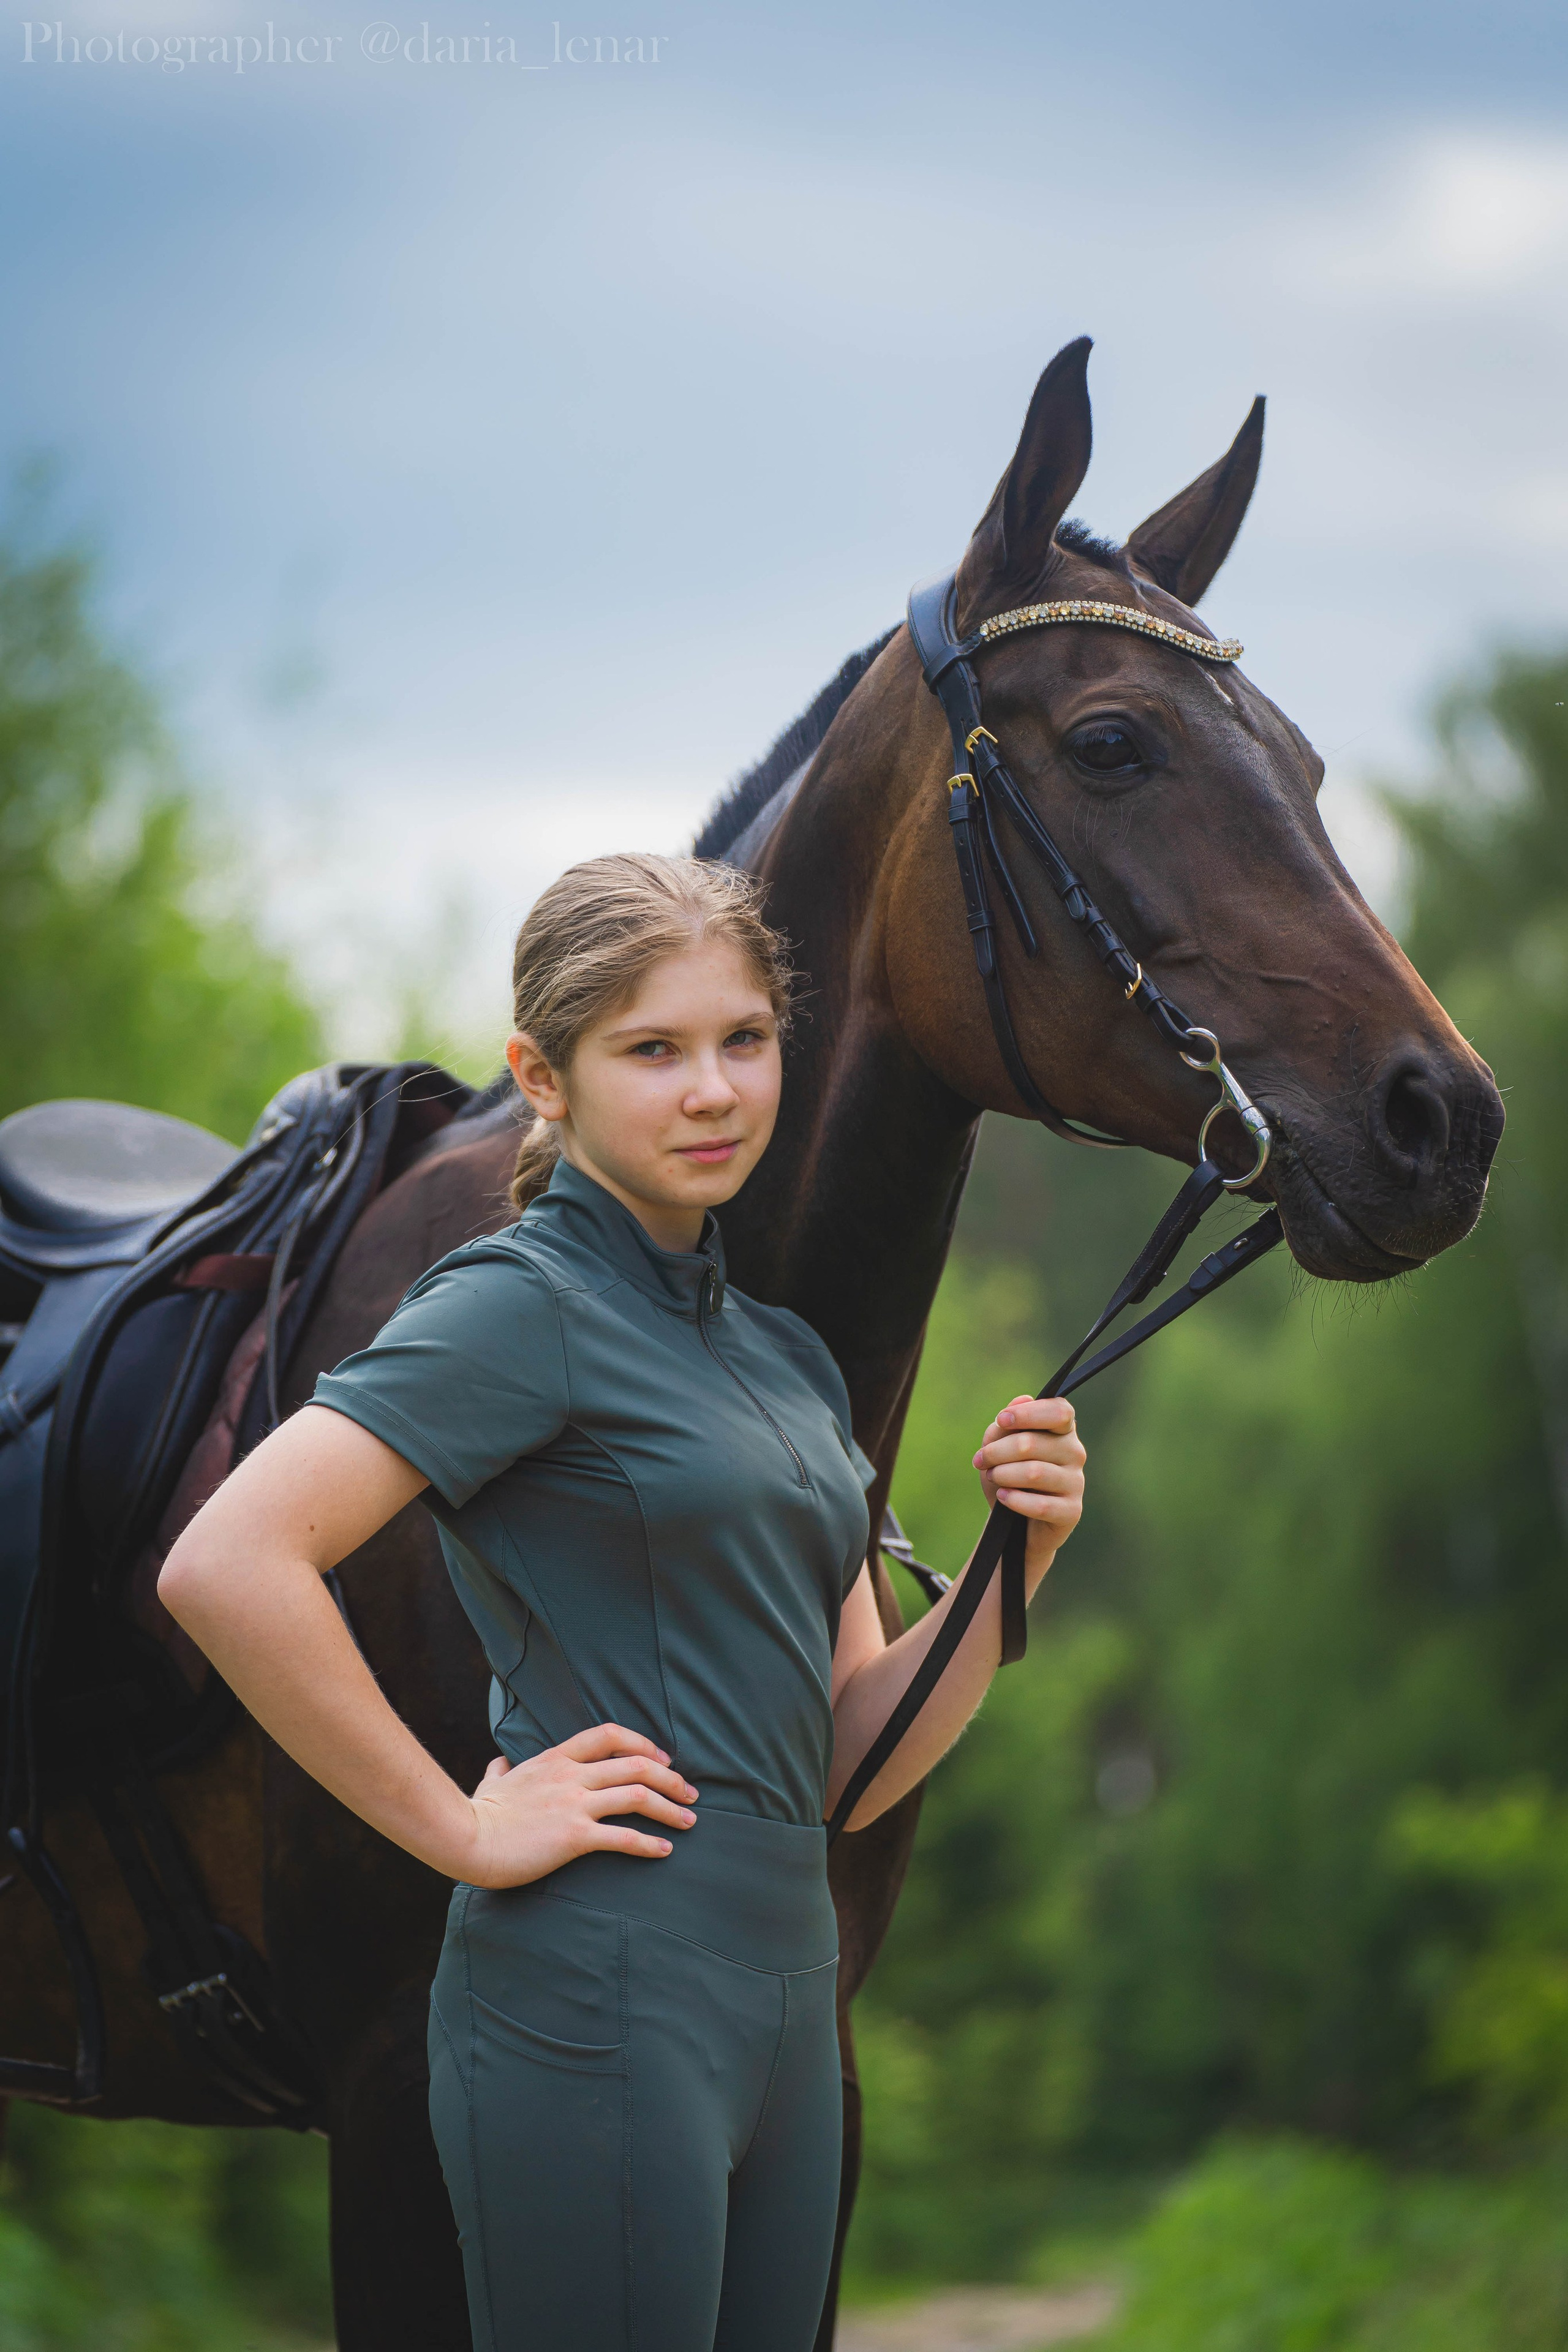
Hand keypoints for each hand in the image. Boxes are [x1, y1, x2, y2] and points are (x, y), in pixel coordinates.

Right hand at [460, 1723, 697, 1889]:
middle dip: (670, 1779)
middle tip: (690, 1793)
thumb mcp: (492, 1781)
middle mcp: (571, 1776)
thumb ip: (500, 1769)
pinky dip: (649, 1843)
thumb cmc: (479, 1814)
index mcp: (556, 1759)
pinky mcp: (574, 1836)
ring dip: (669, 1808)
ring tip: (690, 1820)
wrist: (468, 1839)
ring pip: (636, 1796)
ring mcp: (574, 1804)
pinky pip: (622, 1837)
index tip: (663, 1760)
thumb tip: (499, 1762)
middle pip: (635, 1765)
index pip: (609, 1735)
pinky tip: (665, 1850)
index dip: (642, 1743)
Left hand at [973, 1395, 1085, 1577]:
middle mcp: (1074, 1453)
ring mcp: (1076, 1482)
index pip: (1059, 1411)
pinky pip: (1042, 1505)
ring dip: (1003, 1474)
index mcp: (1062, 1430)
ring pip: (1035, 1472)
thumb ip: (1006, 1426)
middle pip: (1033, 1443)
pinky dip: (1015, 1500)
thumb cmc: (1010, 1478)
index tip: (1002, 1420)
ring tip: (992, 1477)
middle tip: (980, 1460)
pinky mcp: (1072, 1511)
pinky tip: (1002, 1497)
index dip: (1029, 1414)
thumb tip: (1022, 1399)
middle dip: (997, 1451)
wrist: (1017, 1525)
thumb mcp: (999, 1448)